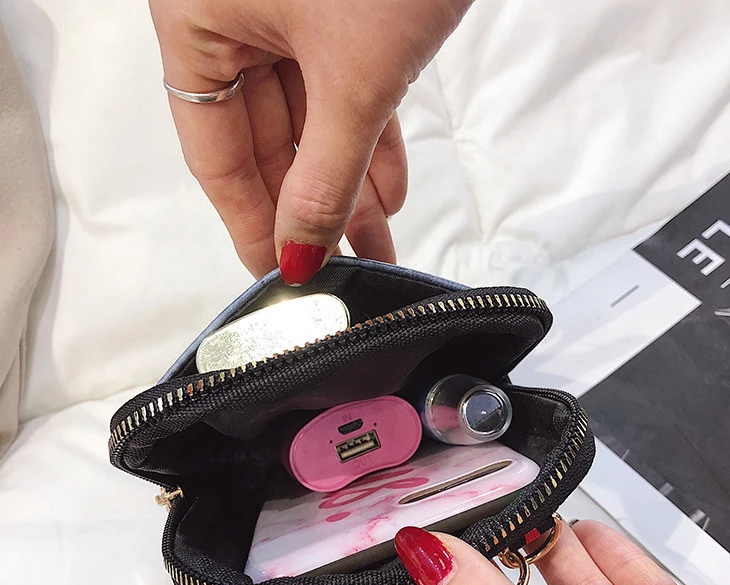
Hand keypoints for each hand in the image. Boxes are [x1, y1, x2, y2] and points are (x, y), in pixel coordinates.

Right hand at [149, 0, 471, 281]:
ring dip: (345, 183)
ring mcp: (288, 12)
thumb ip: (325, 175)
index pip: (214, 152)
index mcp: (201, 19)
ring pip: (310, 120)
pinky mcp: (340, 10)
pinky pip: (345, 88)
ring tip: (374, 244)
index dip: (249, 220)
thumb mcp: (354, 79)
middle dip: (308, 209)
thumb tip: (300, 248)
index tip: (275, 273)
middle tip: (336, 268)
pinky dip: (369, 138)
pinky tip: (387, 189)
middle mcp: (235, 14)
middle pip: (265, 142)